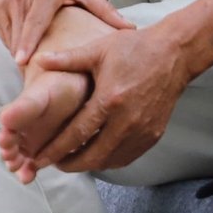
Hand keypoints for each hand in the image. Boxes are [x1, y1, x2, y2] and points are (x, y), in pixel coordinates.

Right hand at [0, 0, 133, 65]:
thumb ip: (104, 10)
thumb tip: (130, 30)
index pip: (34, 23)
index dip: (27, 44)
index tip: (22, 62)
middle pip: (19, 36)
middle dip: (26, 59)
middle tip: (38, 82)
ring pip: (9, 36)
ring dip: (19, 52)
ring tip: (32, 70)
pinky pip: (1, 30)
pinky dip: (12, 40)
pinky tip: (24, 49)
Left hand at [27, 27, 192, 173]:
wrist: (175, 53)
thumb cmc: (135, 48)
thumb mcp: (98, 49)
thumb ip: (67, 59)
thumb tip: (37, 60)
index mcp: (109, 100)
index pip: (76, 134)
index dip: (55, 150)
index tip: (39, 158)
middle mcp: (127, 121)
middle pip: (93, 156)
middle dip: (69, 164)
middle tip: (51, 163)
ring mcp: (142, 131)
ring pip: (110, 161)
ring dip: (88, 164)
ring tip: (70, 160)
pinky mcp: (153, 135)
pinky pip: (127, 157)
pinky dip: (108, 160)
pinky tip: (95, 155)